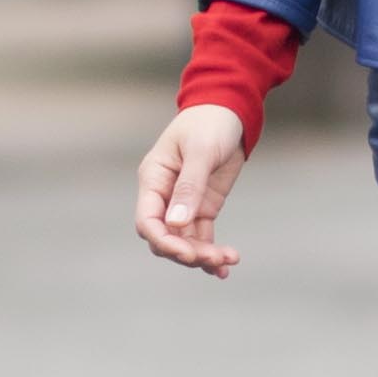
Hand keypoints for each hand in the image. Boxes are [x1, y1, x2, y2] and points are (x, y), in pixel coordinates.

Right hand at [135, 104, 245, 276]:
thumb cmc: (209, 123)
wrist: (229, 111)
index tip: (188, 253)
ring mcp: (184, 203)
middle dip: (187, 252)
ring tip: (228, 260)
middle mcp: (164, 196)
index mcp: (153, 179)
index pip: (147, 221)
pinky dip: (212, 251)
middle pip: (165, 237)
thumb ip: (189, 186)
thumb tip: (176, 223)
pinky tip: (226, 265)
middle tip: (214, 258)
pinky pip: (202, 236)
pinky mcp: (203, 207)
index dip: (163, 241)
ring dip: (204, 255)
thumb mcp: (200, 151)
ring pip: (185, 241)